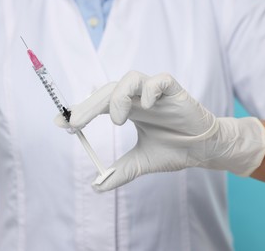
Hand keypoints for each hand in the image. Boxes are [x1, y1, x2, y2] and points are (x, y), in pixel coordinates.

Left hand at [55, 71, 264, 191]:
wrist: (204, 151)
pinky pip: (160, 80)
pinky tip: (147, 106)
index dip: (79, 110)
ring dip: (119, 97)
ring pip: (131, 78)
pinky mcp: (175, 92)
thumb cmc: (174, 150)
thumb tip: (96, 186)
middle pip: (108, 90)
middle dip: (89, 105)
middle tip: (74, 123)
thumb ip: (120, 171)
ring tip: (117, 121)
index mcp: (129, 110)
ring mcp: (156, 94)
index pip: (99, 104)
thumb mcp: (141, 162)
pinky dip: (150, 89)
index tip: (61, 123)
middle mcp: (139, 98)